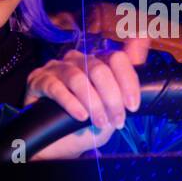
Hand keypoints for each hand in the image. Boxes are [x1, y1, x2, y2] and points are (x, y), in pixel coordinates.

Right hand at [25, 36, 149, 159]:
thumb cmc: (87, 123)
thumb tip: (143, 36)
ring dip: (92, 103)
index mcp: (97, 62)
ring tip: (98, 123)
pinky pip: (56, 87)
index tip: (132, 106)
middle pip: (99, 69)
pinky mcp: (38, 80)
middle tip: (116, 122)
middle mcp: (77, 60)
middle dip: (111, 98)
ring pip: (78, 78)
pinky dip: (70, 102)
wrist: (58, 144)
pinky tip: (80, 116)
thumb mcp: (113, 107)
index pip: (117, 59)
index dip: (128, 81)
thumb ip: (128, 77)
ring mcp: (56, 68)